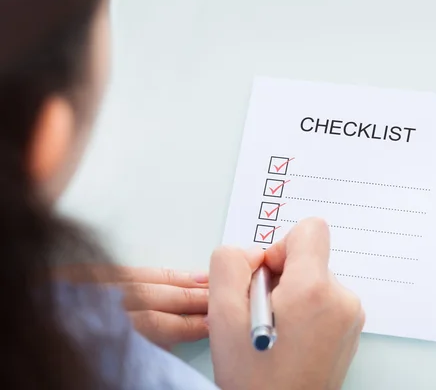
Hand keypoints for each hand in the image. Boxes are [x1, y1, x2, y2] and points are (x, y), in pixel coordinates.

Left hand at [56, 265, 208, 347]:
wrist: (12, 314)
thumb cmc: (51, 345)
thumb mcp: (95, 358)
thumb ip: (130, 348)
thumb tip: (164, 347)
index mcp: (102, 331)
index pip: (159, 326)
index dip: (189, 324)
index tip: (213, 323)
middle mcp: (99, 304)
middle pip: (158, 299)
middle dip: (194, 299)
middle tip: (222, 299)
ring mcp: (91, 286)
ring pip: (148, 281)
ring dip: (181, 282)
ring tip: (207, 284)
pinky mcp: (82, 275)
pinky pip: (129, 270)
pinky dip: (156, 271)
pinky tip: (172, 273)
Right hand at [209, 218, 364, 389]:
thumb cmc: (255, 379)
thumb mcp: (222, 315)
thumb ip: (229, 264)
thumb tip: (250, 252)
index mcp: (314, 289)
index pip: (311, 229)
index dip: (280, 247)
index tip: (266, 277)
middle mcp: (342, 300)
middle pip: (309, 258)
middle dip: (281, 278)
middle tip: (264, 315)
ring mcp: (351, 317)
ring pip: (314, 281)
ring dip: (291, 297)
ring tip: (277, 333)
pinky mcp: (351, 331)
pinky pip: (324, 302)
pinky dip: (304, 312)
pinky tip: (290, 341)